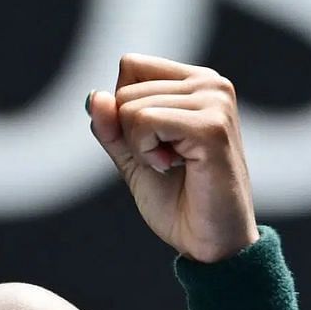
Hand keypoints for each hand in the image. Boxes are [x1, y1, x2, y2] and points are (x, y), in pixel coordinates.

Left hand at [88, 54, 258, 262]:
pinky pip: (144, 122)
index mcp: (196, 82)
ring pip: (130, 107)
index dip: (124, 111)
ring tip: (176, 165)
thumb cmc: (176, 200)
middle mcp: (211, 83)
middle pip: (125, 89)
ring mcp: (215, 102)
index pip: (131, 66)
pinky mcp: (211, 127)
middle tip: (168, 161)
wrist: (209, 243)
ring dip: (140, 147)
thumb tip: (95, 95)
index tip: (156, 143)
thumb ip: (110, 124)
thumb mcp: (131, 155)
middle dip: (131, 134)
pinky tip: (176, 167)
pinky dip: (146, 153)